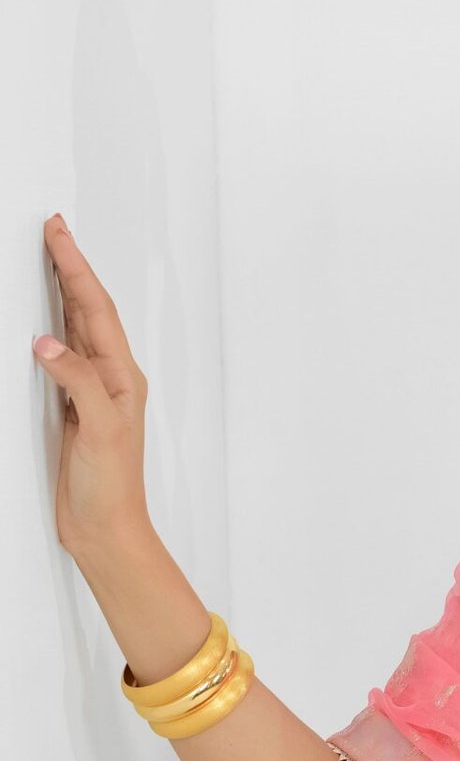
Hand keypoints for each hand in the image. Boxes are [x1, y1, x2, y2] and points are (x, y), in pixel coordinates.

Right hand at [33, 214, 153, 561]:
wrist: (104, 529)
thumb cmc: (112, 487)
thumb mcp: (99, 430)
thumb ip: (76, 382)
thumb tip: (47, 343)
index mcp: (121, 376)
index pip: (94, 309)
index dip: (75, 269)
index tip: (57, 234)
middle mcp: (108, 378)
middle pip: (85, 309)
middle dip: (68, 268)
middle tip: (51, 230)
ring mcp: (88, 392)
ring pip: (72, 328)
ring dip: (60, 292)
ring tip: (46, 258)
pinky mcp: (69, 408)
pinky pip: (58, 356)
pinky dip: (47, 329)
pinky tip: (38, 320)